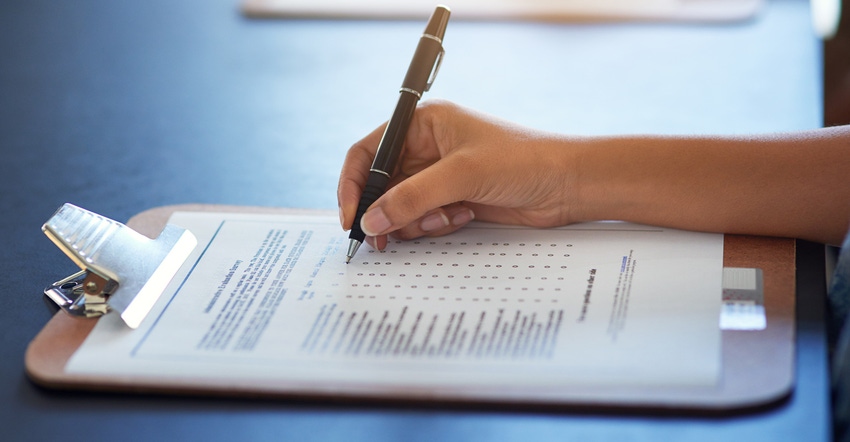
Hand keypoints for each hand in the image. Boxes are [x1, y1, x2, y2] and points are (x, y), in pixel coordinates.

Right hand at [337, 100, 578, 249]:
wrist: (567, 185)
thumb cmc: (523, 161)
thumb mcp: (461, 175)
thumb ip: (412, 197)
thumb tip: (371, 218)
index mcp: (424, 123)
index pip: (369, 151)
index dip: (354, 183)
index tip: (351, 216)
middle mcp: (427, 147)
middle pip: (383, 184)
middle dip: (383, 211)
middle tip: (381, 238)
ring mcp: (440, 175)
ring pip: (402, 206)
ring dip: (414, 220)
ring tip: (443, 219)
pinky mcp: (454, 198)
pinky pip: (424, 218)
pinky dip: (435, 225)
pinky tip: (462, 217)